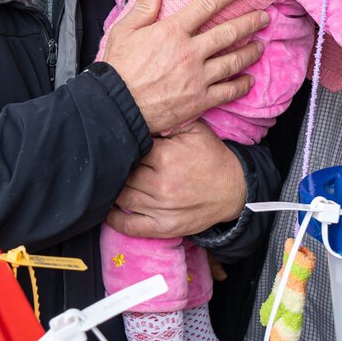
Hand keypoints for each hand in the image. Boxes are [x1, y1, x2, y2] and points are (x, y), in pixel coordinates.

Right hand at [102, 0, 266, 134]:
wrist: (116, 106)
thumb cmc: (117, 68)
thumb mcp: (123, 30)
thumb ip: (143, 6)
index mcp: (172, 31)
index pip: (208, 4)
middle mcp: (190, 52)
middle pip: (228, 32)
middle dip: (250, 21)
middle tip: (263, 16)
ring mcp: (197, 77)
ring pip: (233, 61)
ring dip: (250, 51)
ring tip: (261, 44)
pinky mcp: (199, 100)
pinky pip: (228, 91)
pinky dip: (242, 85)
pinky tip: (249, 80)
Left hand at [106, 121, 246, 238]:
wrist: (235, 189)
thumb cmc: (212, 157)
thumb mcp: (196, 129)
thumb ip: (169, 120)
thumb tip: (143, 113)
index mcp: (164, 156)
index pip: (130, 148)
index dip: (123, 144)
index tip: (117, 141)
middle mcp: (160, 183)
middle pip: (122, 173)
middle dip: (118, 165)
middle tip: (111, 160)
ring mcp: (161, 208)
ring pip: (121, 197)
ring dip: (112, 188)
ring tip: (107, 180)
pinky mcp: (164, 227)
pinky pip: (130, 226)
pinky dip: (114, 220)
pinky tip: (107, 209)